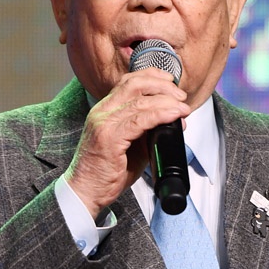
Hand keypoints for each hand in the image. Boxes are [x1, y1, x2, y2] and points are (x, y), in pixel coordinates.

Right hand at [65, 68, 190, 218]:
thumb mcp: (129, 146)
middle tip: (180, 96)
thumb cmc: (105, 173)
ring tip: (182, 108)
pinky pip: (140, 120)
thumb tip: (171, 122)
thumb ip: (145, 131)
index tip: (170, 82)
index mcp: (104, 111)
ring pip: (140, 101)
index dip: (151, 76)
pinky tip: (173, 116)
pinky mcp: (109, 138)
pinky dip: (160, 115)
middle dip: (162, 86)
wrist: (86, 192)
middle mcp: (102, 112)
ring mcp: (104, 123)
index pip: (127, 82)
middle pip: (135, 85)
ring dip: (166, 101)